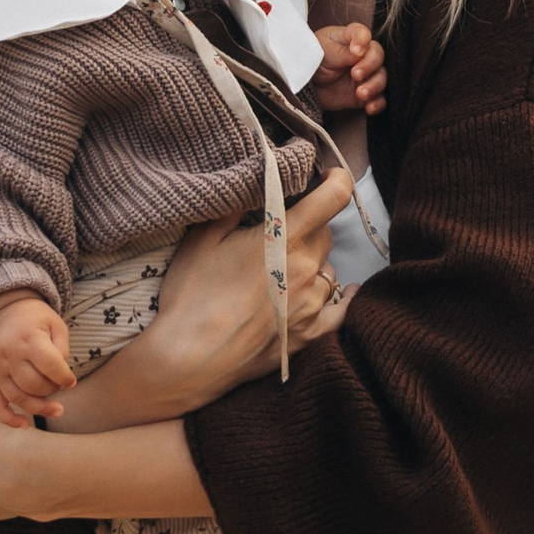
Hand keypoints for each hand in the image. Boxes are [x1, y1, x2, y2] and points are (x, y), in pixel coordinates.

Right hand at [0, 292, 73, 425]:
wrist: (1, 312)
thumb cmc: (34, 319)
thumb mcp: (55, 324)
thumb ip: (62, 349)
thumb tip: (63, 376)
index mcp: (28, 339)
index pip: (50, 365)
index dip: (65, 378)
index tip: (71, 381)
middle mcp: (8, 355)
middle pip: (33, 384)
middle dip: (52, 390)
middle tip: (60, 386)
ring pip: (17, 397)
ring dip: (39, 408)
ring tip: (57, 410)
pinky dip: (8, 418)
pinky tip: (24, 424)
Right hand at [97, 171, 355, 409]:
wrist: (188, 359)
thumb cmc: (191, 295)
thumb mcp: (202, 238)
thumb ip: (235, 203)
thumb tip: (259, 178)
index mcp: (285, 238)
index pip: (333, 198)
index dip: (338, 179)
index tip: (330, 175)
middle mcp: (307, 269)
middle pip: (325, 233)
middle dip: (309, 226)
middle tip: (282, 230)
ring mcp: (311, 304)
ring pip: (328, 269)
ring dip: (313, 263)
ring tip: (283, 270)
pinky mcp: (309, 335)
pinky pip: (340, 310)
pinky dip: (341, 297)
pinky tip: (345, 291)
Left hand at [311, 21, 386, 115]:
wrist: (304, 88)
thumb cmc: (310, 63)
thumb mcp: (321, 52)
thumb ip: (342, 52)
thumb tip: (360, 52)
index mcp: (348, 39)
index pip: (361, 33)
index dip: (362, 40)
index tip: (356, 51)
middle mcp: (361, 55)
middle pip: (378, 55)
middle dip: (370, 65)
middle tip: (355, 75)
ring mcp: (365, 75)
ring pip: (382, 77)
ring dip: (375, 85)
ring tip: (360, 93)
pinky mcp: (365, 94)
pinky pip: (379, 98)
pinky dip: (377, 103)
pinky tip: (369, 107)